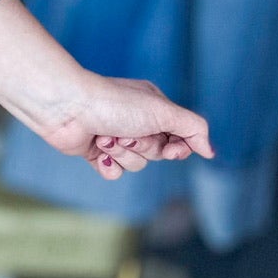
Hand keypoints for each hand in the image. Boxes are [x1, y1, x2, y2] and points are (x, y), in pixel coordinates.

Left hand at [37, 73, 212, 181]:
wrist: (67, 108)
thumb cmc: (115, 104)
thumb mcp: (164, 111)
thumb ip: (194, 128)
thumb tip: (210, 151)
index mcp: (154, 108)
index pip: (180, 138)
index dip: (177, 149)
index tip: (171, 149)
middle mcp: (136, 121)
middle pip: (158, 153)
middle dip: (143, 148)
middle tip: (126, 133)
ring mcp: (115, 137)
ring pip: (136, 165)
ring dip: (122, 154)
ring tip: (105, 138)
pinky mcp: (96, 152)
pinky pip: (114, 173)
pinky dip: (108, 166)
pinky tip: (97, 152)